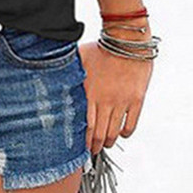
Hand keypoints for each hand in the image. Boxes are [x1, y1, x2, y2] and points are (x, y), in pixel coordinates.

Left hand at [79, 34, 153, 154]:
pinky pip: (131, 123)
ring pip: (115, 131)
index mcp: (90, 93)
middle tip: (93, 151)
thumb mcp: (79, 60)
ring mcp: (122, 102)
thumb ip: (69, 75)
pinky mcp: (136, 100)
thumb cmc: (102, 48)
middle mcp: (106, 101)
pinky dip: (126, 132)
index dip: (84, 140)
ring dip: (110, 141)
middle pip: (100, 133)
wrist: (127, 41)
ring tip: (106, 144)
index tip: (81, 147)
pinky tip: (122, 134)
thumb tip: (55, 81)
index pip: (85, 126)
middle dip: (96, 145)